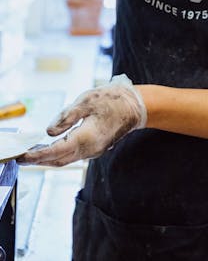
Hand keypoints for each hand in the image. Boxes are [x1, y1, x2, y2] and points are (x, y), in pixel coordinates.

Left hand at [17, 75, 146, 166]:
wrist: (134, 106)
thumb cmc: (111, 100)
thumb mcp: (86, 101)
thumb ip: (66, 116)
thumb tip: (48, 131)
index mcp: (86, 138)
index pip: (56, 151)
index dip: (37, 155)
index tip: (22, 157)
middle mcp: (89, 149)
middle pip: (59, 160)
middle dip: (38, 160)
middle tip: (20, 158)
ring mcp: (93, 151)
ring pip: (65, 159)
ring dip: (47, 159)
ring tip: (30, 155)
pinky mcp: (94, 149)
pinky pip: (72, 155)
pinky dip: (58, 155)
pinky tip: (49, 149)